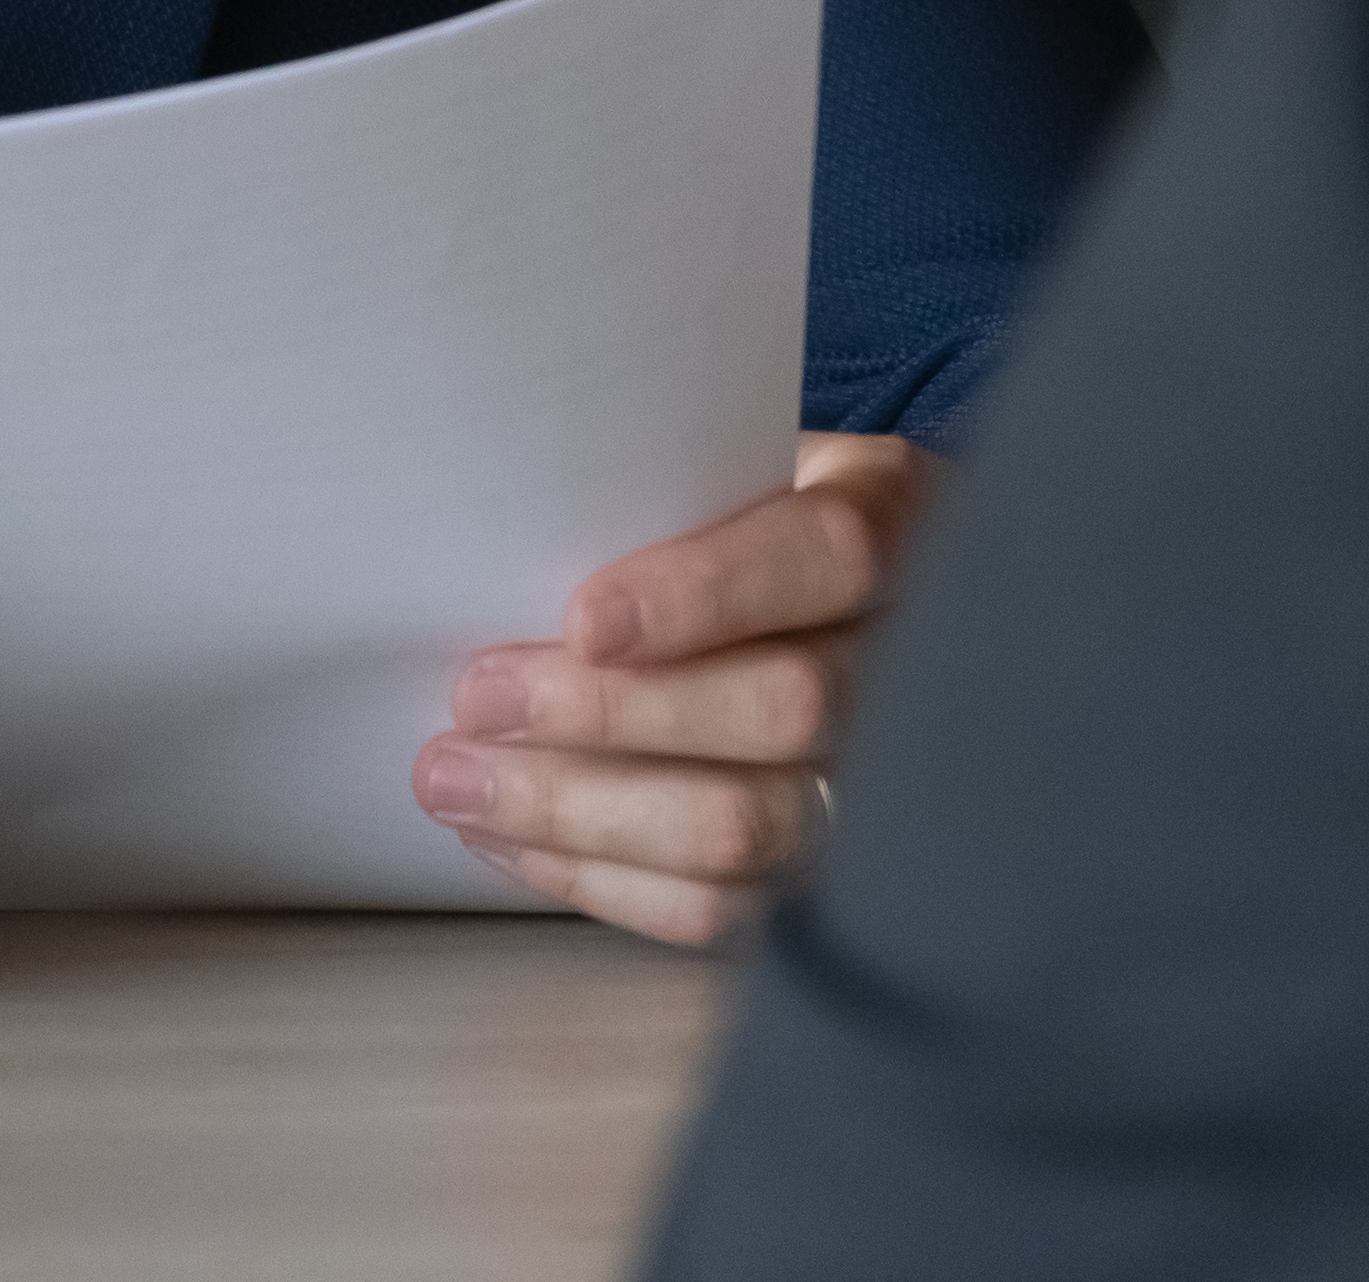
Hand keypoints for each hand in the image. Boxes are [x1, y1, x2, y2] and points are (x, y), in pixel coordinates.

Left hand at [415, 430, 929, 946]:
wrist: (808, 602)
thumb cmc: (731, 516)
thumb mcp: (720, 459)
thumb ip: (652, 495)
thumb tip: (505, 553)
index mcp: (891, 521)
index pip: (826, 559)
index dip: (708, 595)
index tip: (584, 621)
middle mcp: (911, 662)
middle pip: (788, 710)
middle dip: (612, 716)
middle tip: (476, 701)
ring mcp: (878, 785)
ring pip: (748, 827)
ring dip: (581, 814)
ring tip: (458, 784)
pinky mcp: (825, 880)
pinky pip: (723, 910)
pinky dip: (602, 880)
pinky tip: (512, 841)